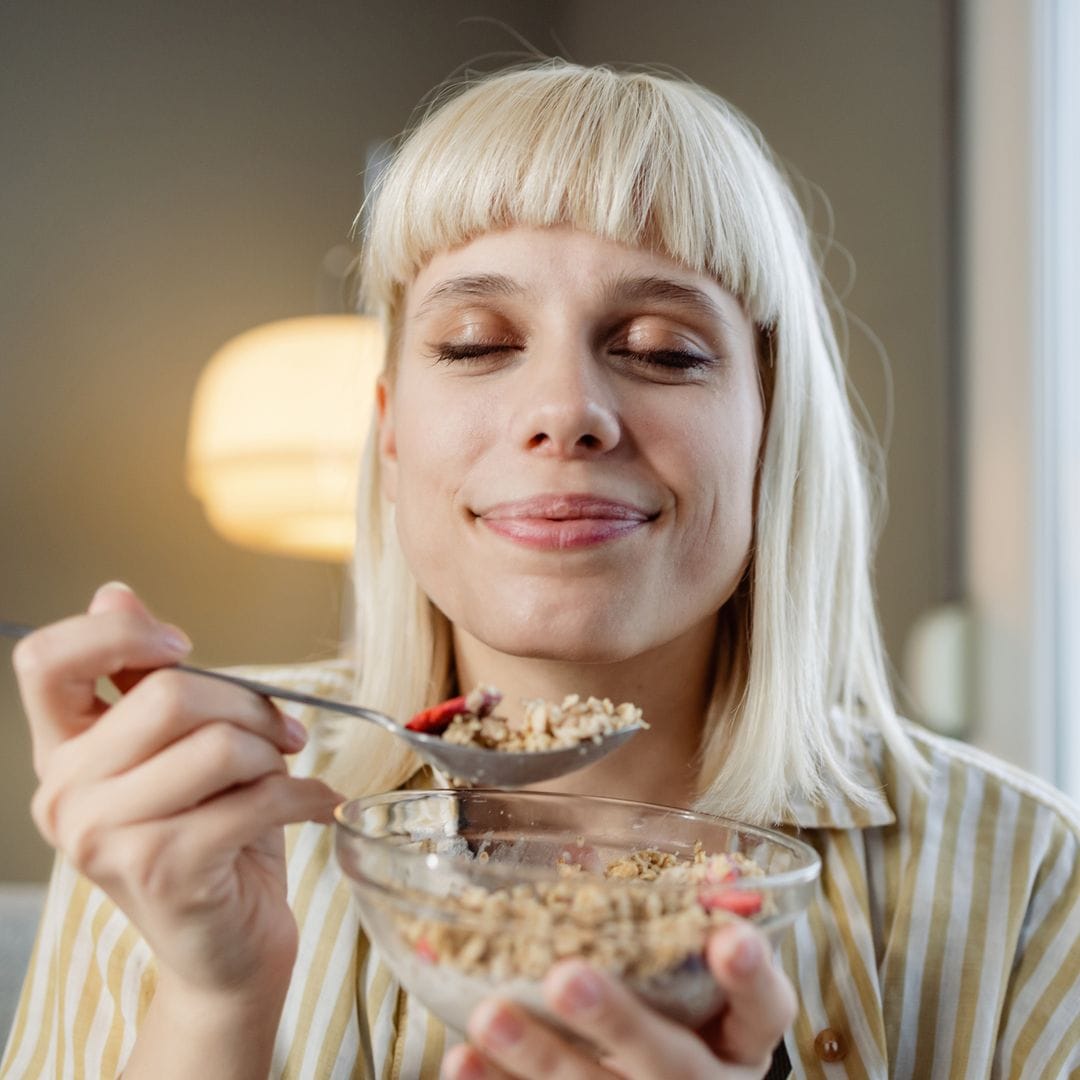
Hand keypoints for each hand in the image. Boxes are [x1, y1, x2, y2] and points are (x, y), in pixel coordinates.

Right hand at [13, 582, 341, 1004]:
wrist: (225, 949)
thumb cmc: (211, 836)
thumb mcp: (179, 750)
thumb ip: (144, 680)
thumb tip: (114, 592)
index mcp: (63, 752)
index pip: (46, 660)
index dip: (118, 633)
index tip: (182, 645)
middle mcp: (64, 794)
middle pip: (166, 694)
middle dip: (247, 705)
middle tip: (280, 732)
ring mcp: (104, 837)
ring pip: (215, 743)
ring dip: (271, 754)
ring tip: (282, 775)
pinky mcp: (162, 868)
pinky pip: (253, 797)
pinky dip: (303, 795)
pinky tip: (316, 804)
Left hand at [441, 922, 795, 1078]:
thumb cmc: (674, 1009)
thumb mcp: (685, 970)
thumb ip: (662, 921)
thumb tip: (615, 858)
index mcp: (740, 1035)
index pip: (764, 1008)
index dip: (751, 977)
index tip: (728, 940)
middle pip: (672, 1061)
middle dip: (618, 1021)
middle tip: (566, 977)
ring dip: (541, 1056)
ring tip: (491, 1014)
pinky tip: (463, 1059)